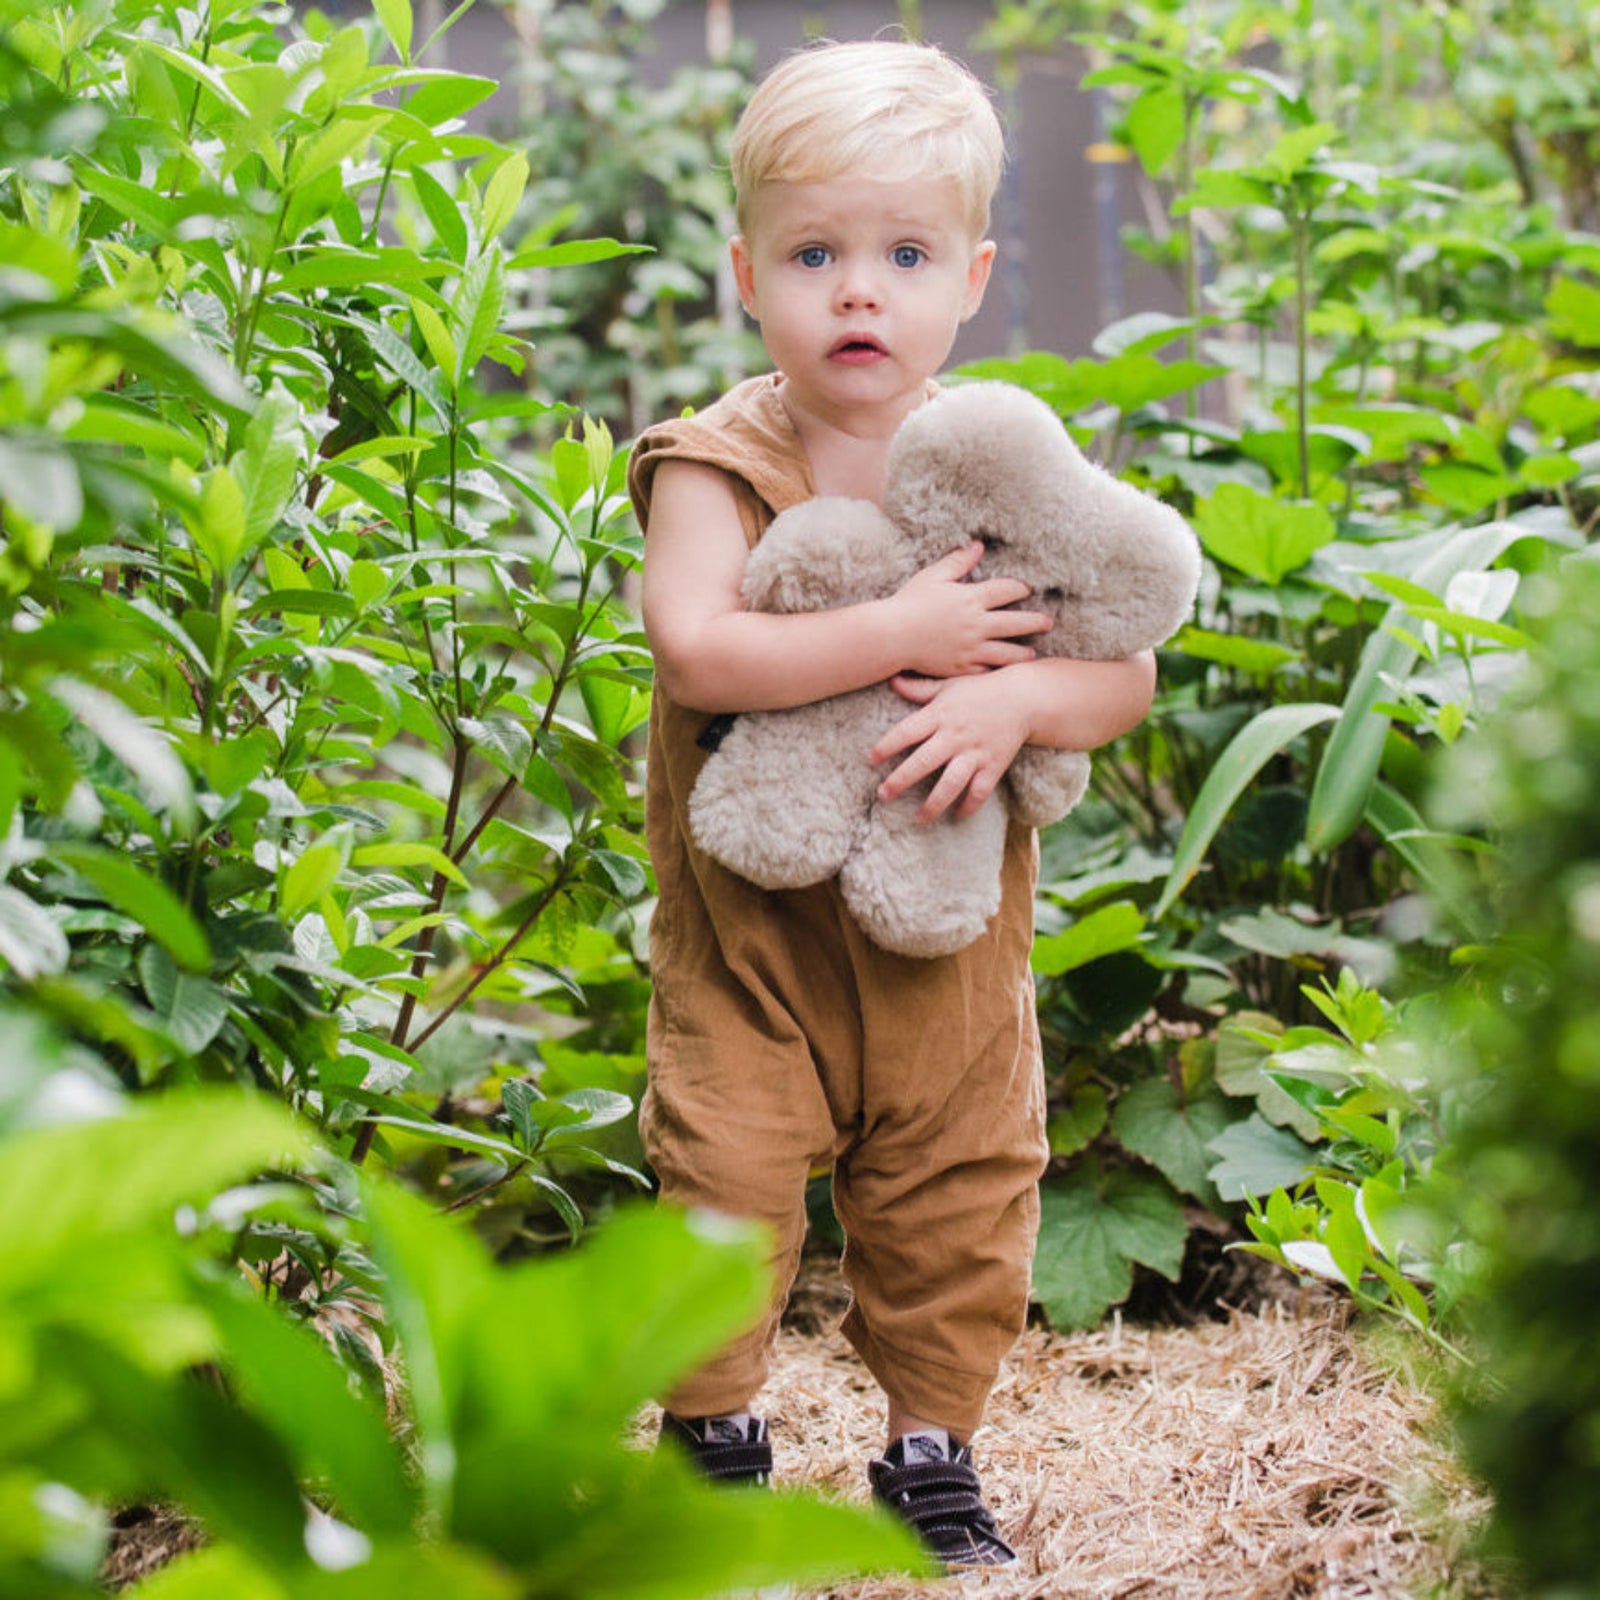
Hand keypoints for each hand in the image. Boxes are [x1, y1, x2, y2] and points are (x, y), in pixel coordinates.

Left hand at [869, 671, 1032, 823]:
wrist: (1023, 697)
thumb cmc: (981, 690)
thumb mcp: (950, 685)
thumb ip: (920, 689)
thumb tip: (893, 681)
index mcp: (940, 715)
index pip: (907, 732)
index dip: (886, 746)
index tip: (870, 760)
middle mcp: (955, 736)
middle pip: (923, 762)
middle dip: (901, 780)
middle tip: (883, 795)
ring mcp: (975, 753)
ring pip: (951, 783)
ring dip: (934, 803)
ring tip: (919, 818)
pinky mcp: (994, 765)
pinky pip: (980, 791)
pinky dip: (969, 805)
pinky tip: (957, 815)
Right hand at [888, 541, 1051, 678]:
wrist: (892, 636)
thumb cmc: (909, 603)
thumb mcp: (933, 576)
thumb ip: (958, 561)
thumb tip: (978, 545)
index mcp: (971, 598)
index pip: (1007, 590)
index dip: (1020, 588)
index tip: (1027, 590)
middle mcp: (977, 625)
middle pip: (1016, 623)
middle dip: (1035, 622)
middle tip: (1048, 623)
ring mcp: (971, 649)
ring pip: (1007, 652)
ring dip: (1023, 652)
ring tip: (1032, 654)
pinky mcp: (961, 667)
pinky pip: (986, 670)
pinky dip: (997, 671)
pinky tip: (1005, 672)